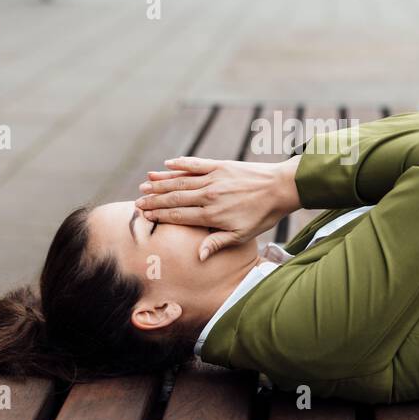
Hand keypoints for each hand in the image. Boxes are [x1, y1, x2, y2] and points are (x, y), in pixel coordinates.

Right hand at [136, 154, 301, 259]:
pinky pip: (196, 164)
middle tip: (137, 201)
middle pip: (174, 198)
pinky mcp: (221, 165)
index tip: (144, 215)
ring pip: (181, 181)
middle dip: (154, 200)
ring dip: (161, 182)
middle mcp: (209, 195)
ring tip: (144, 184)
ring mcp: (214, 178)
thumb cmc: (263, 216)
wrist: (281, 188)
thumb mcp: (242, 236)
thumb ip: (217, 243)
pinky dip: (180, 164)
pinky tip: (167, 164)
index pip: (178, 215)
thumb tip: (198, 255)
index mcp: (212, 215)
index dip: (159, 215)